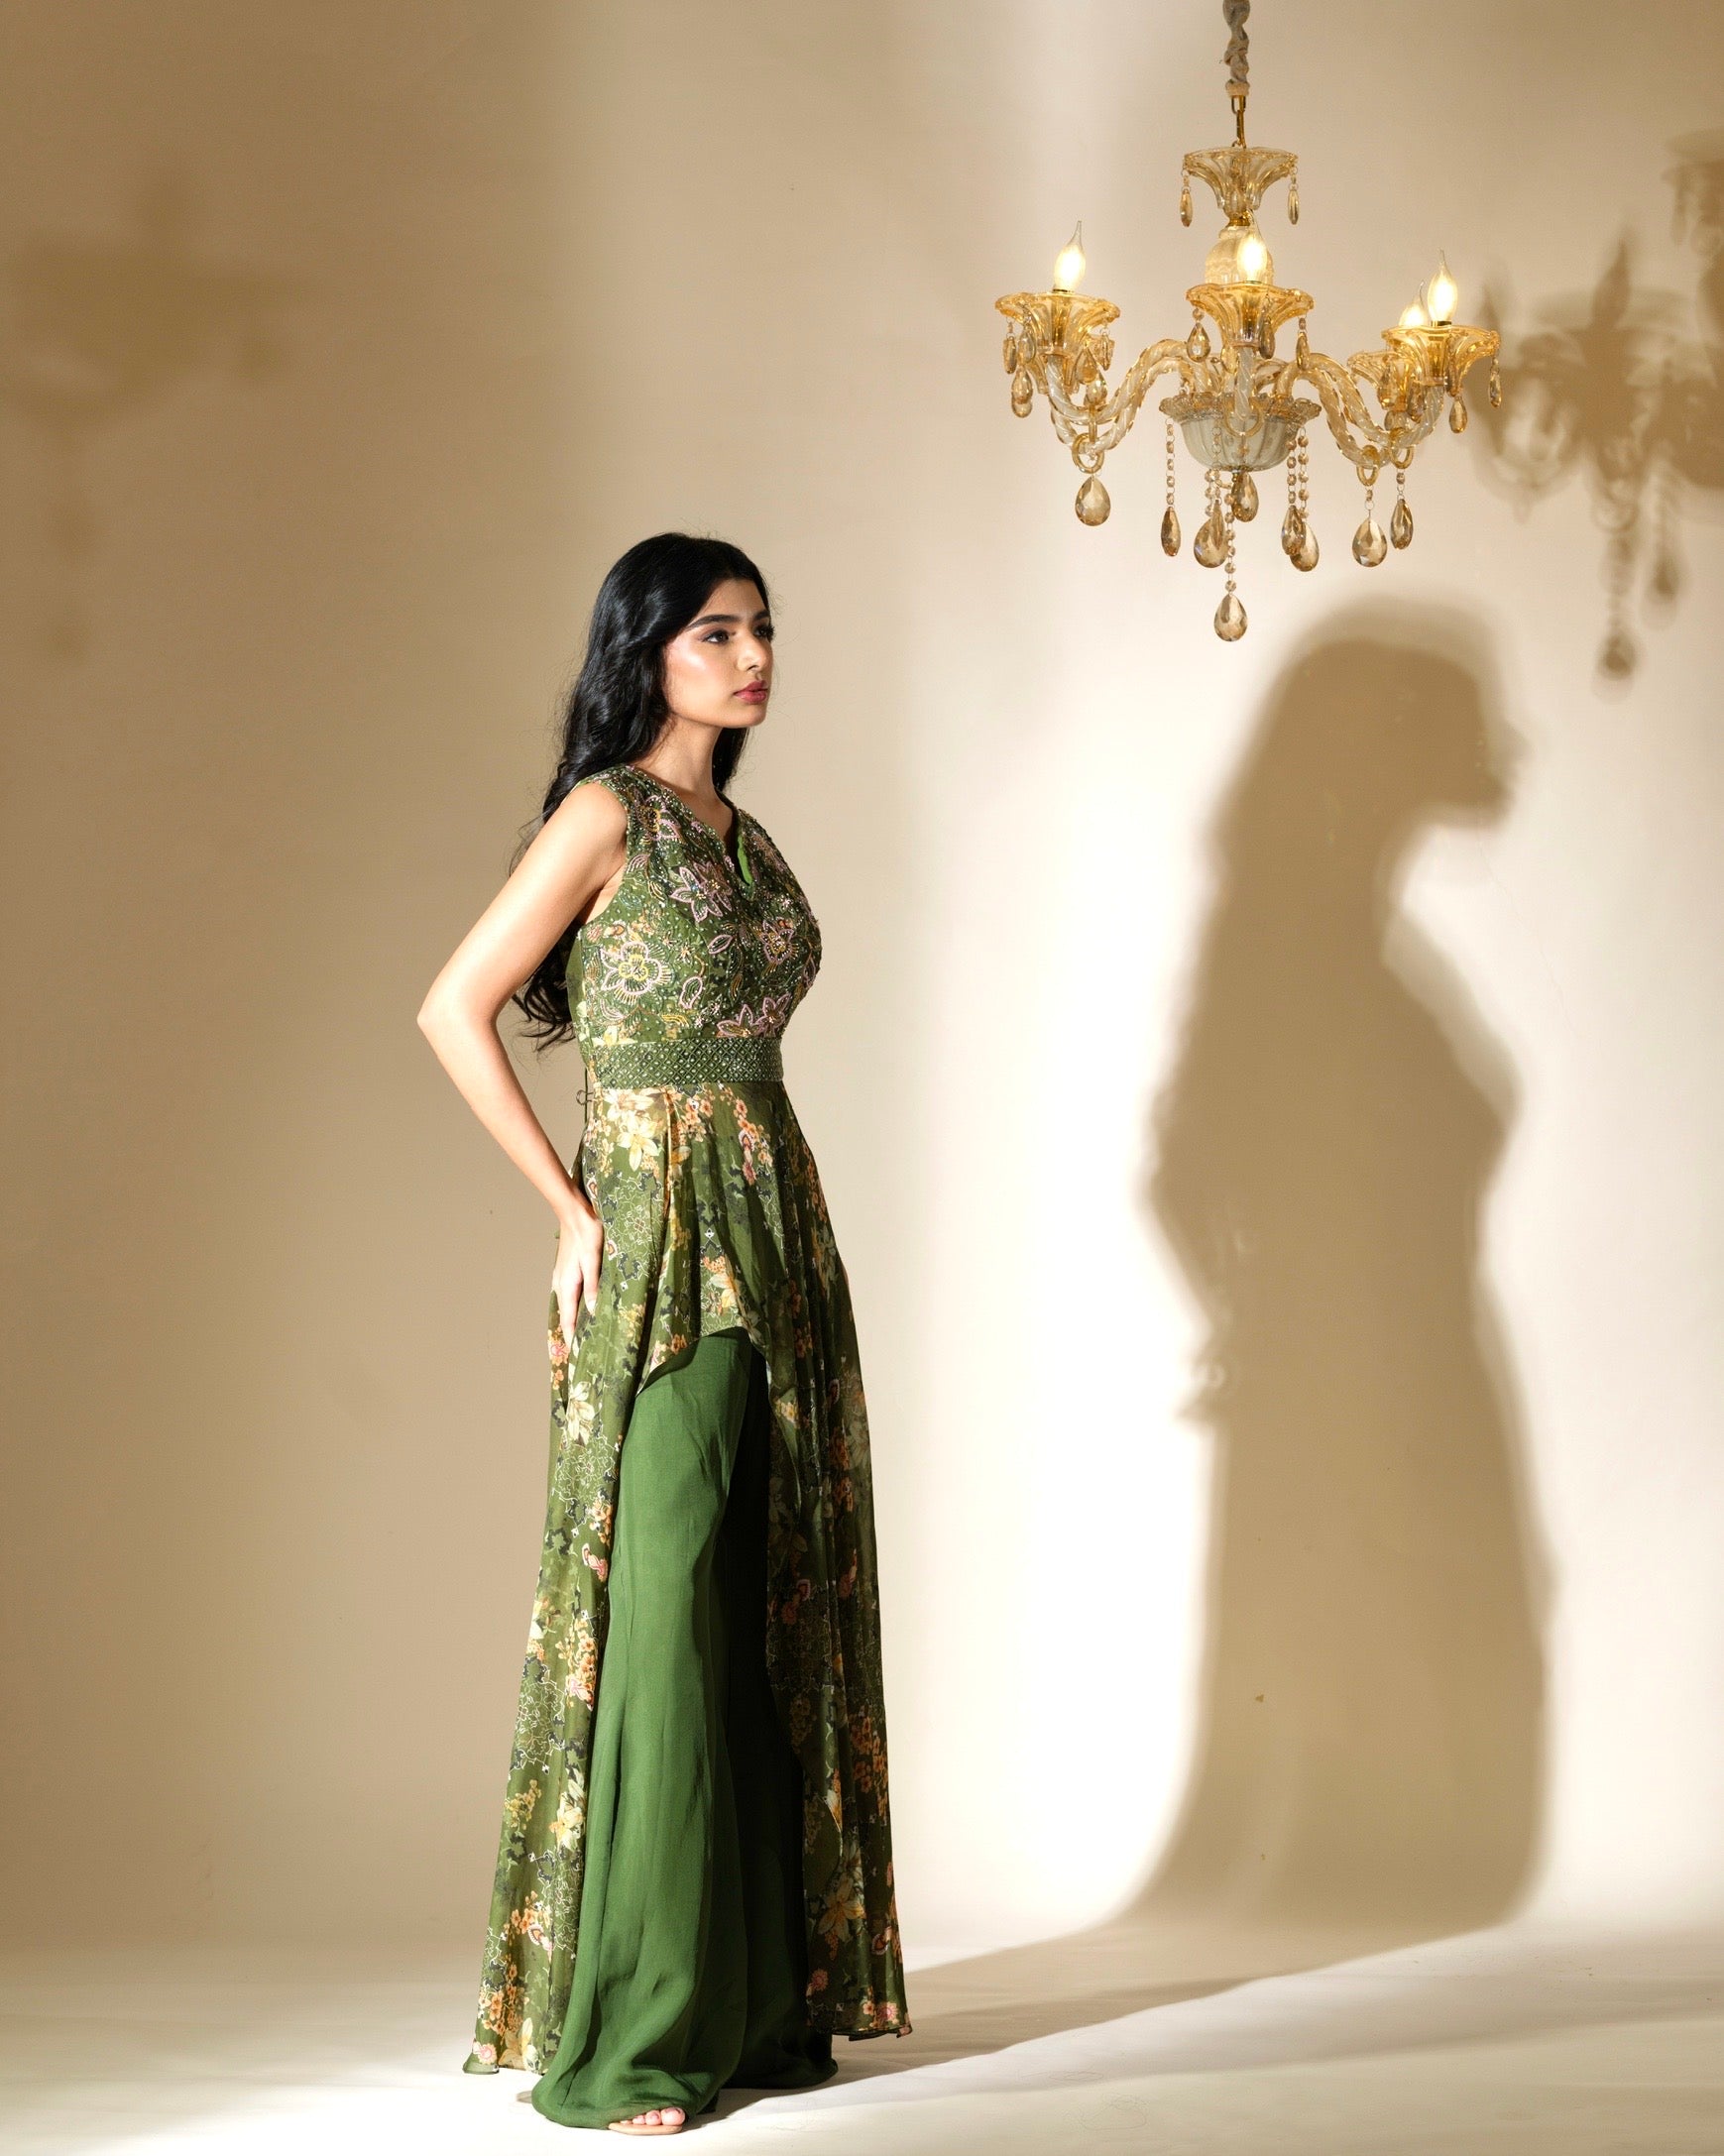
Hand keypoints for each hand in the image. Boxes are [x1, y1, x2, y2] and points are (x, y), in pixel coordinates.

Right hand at [553, 1199, 602, 1351]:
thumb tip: (592, 1311)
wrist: (575, 1211)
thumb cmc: (587, 1232)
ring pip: (568, 1307)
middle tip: (585, 1354)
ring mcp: (563, 1278)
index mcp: (567, 1285)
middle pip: (567, 1317)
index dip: (573, 1340)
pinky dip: (576, 1309)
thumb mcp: (594, 1259)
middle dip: (574, 1336)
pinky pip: (571, 1297)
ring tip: (586, 1338)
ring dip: (576, 1323)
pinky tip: (586, 1312)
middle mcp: (561, 1285)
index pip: (568, 1321)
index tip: (578, 1359)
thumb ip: (593, 1285)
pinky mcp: (568, 1271)